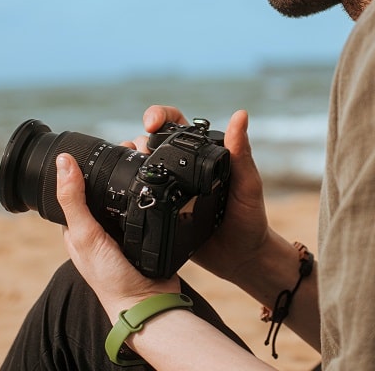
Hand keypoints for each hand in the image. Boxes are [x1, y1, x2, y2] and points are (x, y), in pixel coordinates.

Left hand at [55, 153, 179, 322]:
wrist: (150, 303)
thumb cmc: (110, 278)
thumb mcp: (85, 235)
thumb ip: (73, 200)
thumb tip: (63, 161)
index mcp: (79, 226)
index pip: (77, 187)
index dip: (85, 166)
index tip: (101, 146)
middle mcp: (99, 227)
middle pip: (104, 187)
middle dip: (115, 168)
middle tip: (130, 148)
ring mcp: (123, 230)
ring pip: (126, 194)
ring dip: (135, 178)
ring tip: (145, 158)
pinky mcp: (145, 232)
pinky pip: (146, 206)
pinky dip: (151, 194)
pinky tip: (157, 182)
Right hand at [134, 106, 270, 284]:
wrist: (241, 259)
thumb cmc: (250, 218)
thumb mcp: (247, 184)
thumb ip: (241, 153)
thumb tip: (241, 115)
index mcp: (201, 155)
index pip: (175, 124)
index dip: (159, 116)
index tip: (151, 123)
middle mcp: (182, 168)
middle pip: (149, 142)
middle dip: (137, 140)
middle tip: (137, 151)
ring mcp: (168, 190)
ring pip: (139, 166)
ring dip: (128, 162)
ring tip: (129, 171)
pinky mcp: (158, 211)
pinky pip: (138, 196)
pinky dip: (126, 190)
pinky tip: (124, 192)